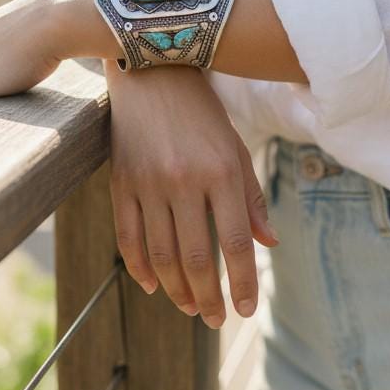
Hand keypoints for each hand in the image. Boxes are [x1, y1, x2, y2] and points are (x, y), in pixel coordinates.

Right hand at [104, 59, 278, 326]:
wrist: (151, 70)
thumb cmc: (201, 111)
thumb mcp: (234, 147)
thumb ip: (250, 197)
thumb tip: (268, 244)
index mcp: (222, 171)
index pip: (235, 242)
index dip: (241, 283)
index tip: (245, 310)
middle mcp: (185, 180)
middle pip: (196, 257)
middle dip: (207, 297)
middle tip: (214, 319)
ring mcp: (149, 182)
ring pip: (162, 254)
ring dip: (176, 290)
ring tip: (189, 307)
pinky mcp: (122, 181)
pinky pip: (129, 236)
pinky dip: (140, 267)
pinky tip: (153, 285)